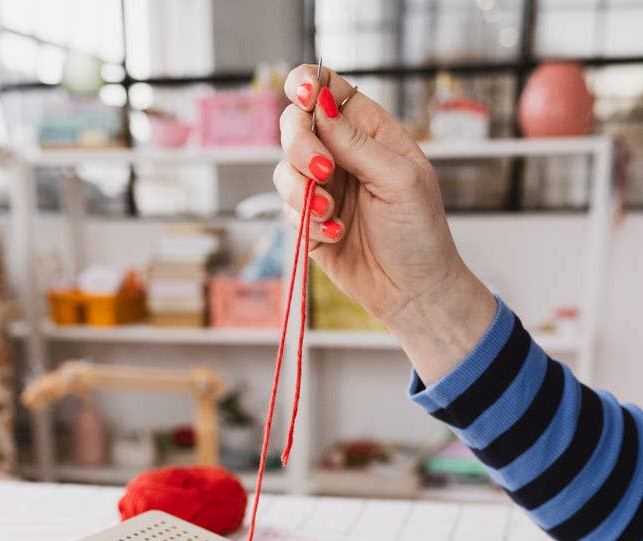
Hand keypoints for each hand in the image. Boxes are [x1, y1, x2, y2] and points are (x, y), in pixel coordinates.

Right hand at [275, 64, 497, 383]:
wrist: (413, 292)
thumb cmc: (420, 234)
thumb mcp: (399, 180)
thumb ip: (357, 143)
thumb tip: (320, 104)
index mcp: (370, 132)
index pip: (328, 90)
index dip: (308, 84)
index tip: (303, 96)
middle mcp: (343, 155)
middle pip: (295, 125)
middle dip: (300, 146)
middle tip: (322, 172)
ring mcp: (324, 189)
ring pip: (284, 170)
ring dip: (302, 192)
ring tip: (332, 216)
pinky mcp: (310, 223)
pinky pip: (288, 210)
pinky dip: (306, 222)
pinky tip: (336, 236)